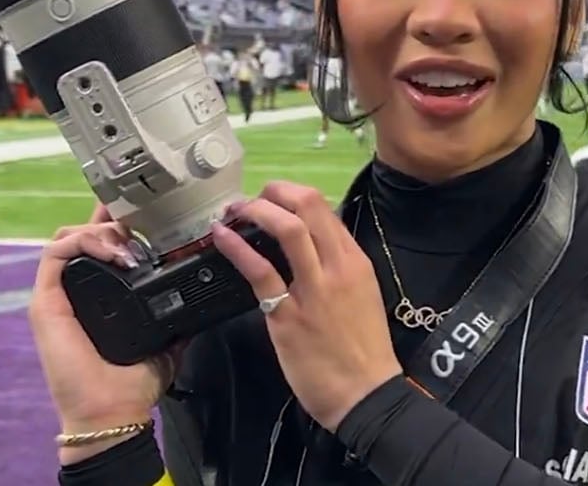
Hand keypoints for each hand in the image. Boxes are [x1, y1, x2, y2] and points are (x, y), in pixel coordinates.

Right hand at [31, 204, 182, 463]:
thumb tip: (198, 303)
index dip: (115, 226)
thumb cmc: (130, 386)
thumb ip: (176, 322)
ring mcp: (55, 294)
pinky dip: (83, 242)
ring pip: (66, 237)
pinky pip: (54, 253)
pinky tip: (112, 251)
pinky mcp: (44, 300)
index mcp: (96, 298)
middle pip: (80, 235)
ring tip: (126, 243)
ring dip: (98, 230)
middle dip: (108, 220)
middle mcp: (73, 291)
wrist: (110, 412)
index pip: (97, 247)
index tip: (142, 216)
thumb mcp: (164, 344)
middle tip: (136, 222)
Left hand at [210, 181, 401, 432]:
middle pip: (306, 206)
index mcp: (354, 262)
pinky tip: (220, 238)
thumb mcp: (359, 295)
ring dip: (254, 211)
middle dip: (272, 191)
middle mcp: (337, 268)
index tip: (269, 198)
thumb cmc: (362, 349)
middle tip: (249, 200)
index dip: (289, 193)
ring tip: (233, 211)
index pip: (323, 207)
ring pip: (286, 229)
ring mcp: (313, 290)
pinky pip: (259, 271)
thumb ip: (333, 267)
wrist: (367, 396)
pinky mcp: (288, 316)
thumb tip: (306, 244)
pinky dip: (236, 248)